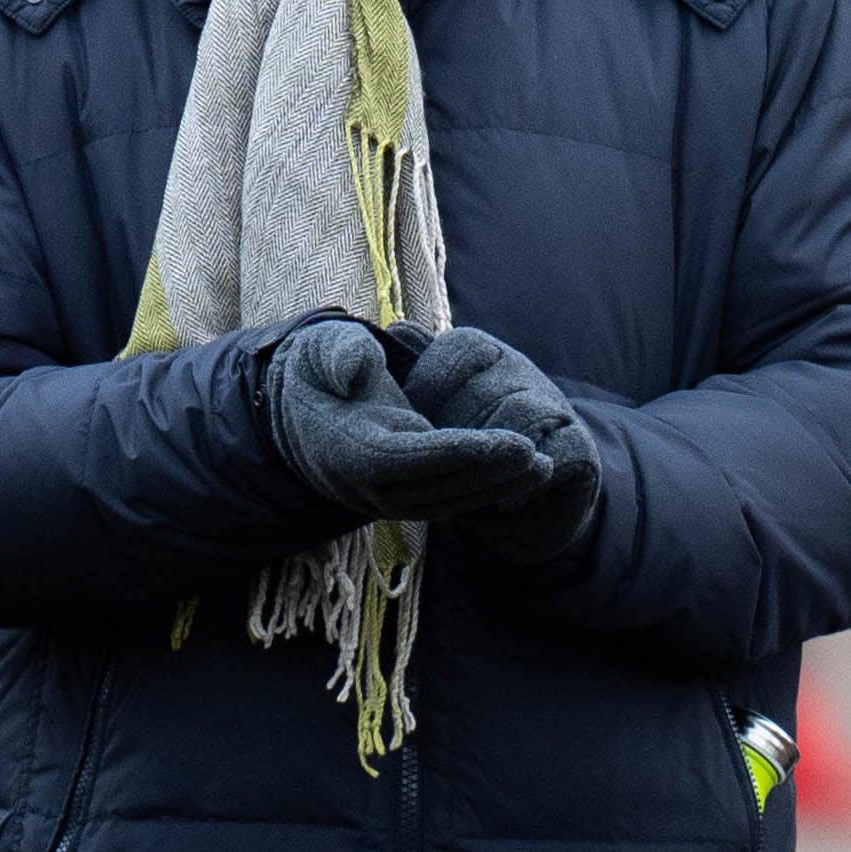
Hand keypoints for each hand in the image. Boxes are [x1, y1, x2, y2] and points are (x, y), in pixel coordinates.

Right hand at [258, 315, 541, 527]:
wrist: (306, 411)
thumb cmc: (320, 370)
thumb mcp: (319, 348)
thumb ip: (339, 354)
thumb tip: (357, 372)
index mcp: (349, 450)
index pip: (409, 458)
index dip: (459, 452)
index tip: (507, 442)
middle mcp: (369, 485)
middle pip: (437, 487)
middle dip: (490, 473)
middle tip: (538, 455)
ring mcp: (389, 497)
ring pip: (450, 501)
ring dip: (498, 487)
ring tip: (544, 466)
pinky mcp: (407, 498)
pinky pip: (452, 502)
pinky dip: (489, 493)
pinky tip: (525, 476)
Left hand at [390, 322, 605, 566]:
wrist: (527, 509)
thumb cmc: (472, 453)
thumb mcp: (437, 415)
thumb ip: (422, 373)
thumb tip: (400, 328)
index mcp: (488, 356)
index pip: (460, 347)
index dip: (431, 388)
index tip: (416, 427)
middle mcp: (525, 373)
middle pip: (489, 385)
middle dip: (459, 430)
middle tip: (443, 463)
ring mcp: (558, 409)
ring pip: (523, 413)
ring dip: (493, 454)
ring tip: (474, 480)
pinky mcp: (581, 449)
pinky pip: (560, 452)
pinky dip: (528, 480)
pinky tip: (505, 501)